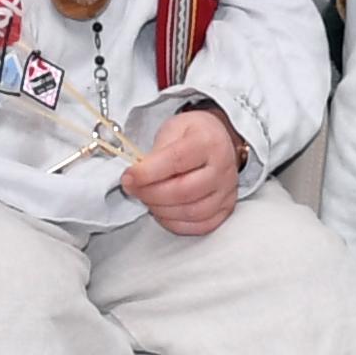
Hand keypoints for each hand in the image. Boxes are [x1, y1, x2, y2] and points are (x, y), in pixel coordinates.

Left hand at [123, 107, 242, 237]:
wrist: (217, 140)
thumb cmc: (193, 135)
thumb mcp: (172, 129)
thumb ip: (155, 153)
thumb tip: (136, 177)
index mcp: (209, 142)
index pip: (177, 161)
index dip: (148, 173)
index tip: (128, 177)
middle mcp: (223, 168)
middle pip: (184, 191)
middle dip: (151, 193)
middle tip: (133, 189)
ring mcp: (227, 191)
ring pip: (191, 212)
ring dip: (161, 209)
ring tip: (147, 198)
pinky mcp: (226, 208)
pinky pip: (201, 225)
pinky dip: (176, 223)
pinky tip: (163, 211)